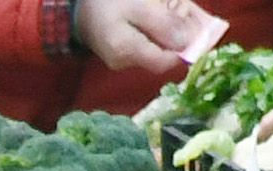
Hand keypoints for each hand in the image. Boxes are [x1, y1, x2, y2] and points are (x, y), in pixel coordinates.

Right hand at [78, 0, 228, 72]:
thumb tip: (188, 42)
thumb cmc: (106, 2)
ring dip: (167, 34)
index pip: (164, 61)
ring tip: (169, 10)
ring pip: (154, 52)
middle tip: (182, 11)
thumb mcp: (137, 5)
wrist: (76, 7)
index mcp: (125, 50)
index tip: (196, 29)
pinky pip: (145, 48)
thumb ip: (162, 24)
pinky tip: (156, 17)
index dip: (184, 48)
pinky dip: (156, 34)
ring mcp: (120, 61)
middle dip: (176, 37)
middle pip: (161, 58)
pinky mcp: (120, 56)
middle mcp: (123, 62)